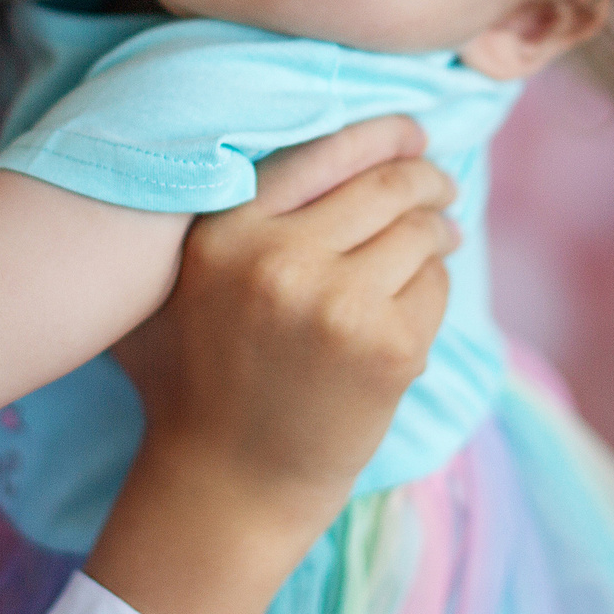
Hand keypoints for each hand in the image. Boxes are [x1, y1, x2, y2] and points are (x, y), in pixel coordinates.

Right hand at [114, 114, 457, 520]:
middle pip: (385, 185)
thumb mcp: (173, 283)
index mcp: (224, 233)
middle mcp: (279, 260)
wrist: (227, 489)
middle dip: (425, 177)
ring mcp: (338, 305)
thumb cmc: (193, 381)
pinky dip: (435, 282)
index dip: (383, 132)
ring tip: (441, 233)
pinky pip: (435, 285)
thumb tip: (277, 124)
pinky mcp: (389, 350)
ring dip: (438, 227)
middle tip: (439, 184)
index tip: (412, 131)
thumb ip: (208, 208)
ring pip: (420, 231)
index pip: (324, 151)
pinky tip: (419, 296)